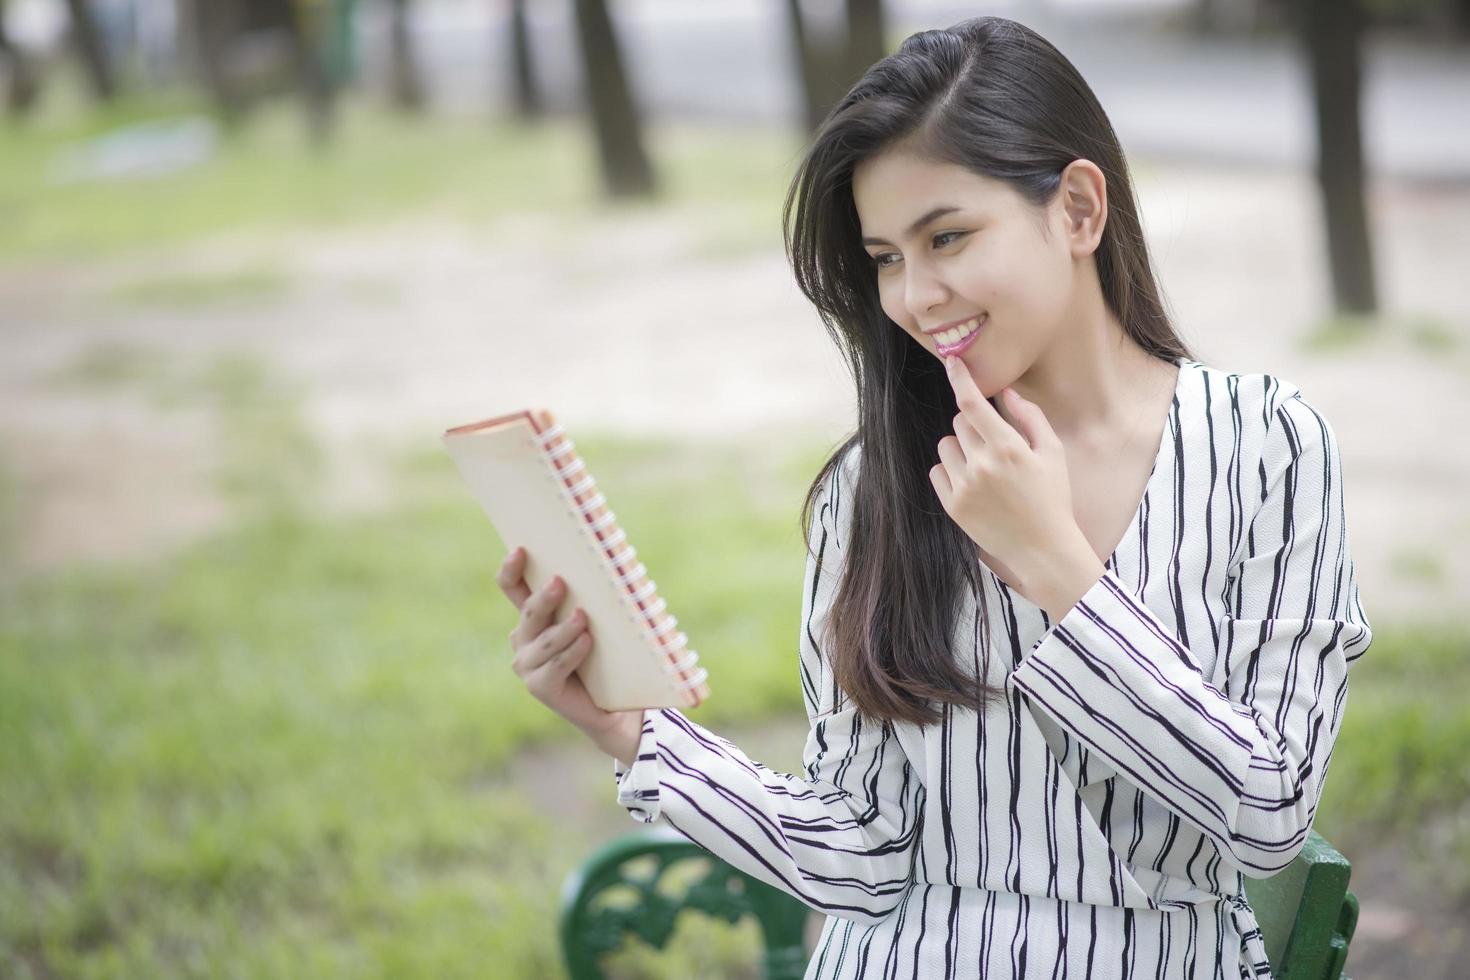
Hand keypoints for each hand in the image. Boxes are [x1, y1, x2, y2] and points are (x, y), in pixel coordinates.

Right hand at [497, 546, 643, 758]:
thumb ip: (589, 600)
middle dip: (544, 598)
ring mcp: (528, 665)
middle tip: (561, 583)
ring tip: (583, 618)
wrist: (614, 705)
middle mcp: (523, 639)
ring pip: (543, 641)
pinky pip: (554, 666)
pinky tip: (587, 643)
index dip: (511, 570)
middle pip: (528, 612)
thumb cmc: (607, 655)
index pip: (512, 588)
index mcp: (533, 617)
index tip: (521, 550)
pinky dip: (572, 653)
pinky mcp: (540, 688)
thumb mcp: (598, 623)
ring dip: (564, 628)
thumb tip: (605, 565)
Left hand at [930, 355, 1082, 598]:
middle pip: (959, 423)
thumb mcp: (1053, 453)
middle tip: (994, 446)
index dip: (959, 378)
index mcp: (1008, 448)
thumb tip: (1005, 392)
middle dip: (973, 426)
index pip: (971, 404)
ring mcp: (964, 487)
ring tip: (983, 467)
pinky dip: (950, 471)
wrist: (1043, 548)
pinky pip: (937, 472)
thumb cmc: (1053, 498)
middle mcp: (981, 465)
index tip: (951, 361)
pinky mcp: (952, 506)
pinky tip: (973, 484)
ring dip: (960, 449)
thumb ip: (1030, 418)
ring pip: (945, 446)